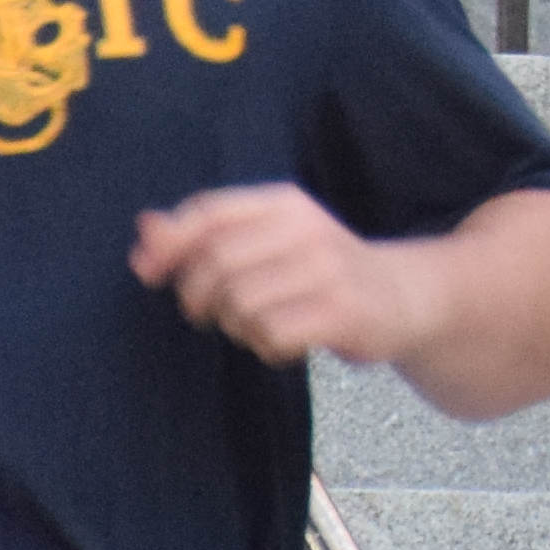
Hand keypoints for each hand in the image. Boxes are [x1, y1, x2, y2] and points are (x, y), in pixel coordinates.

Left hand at [131, 184, 429, 371]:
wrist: (404, 294)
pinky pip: (271, 333)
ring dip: (236, 326)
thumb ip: (206, 233)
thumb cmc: (320, 270)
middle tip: (214, 312)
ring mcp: (327, 270)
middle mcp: (306, 229)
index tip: (148, 274)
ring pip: (239, 303)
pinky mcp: (343, 311)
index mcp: (284, 203)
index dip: (169, 244)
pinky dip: (267, 346)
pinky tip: (284, 341)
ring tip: (260, 325)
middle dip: (198, 297)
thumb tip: (144, 229)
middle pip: (214, 263)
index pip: (208, 211)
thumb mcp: (269, 239)